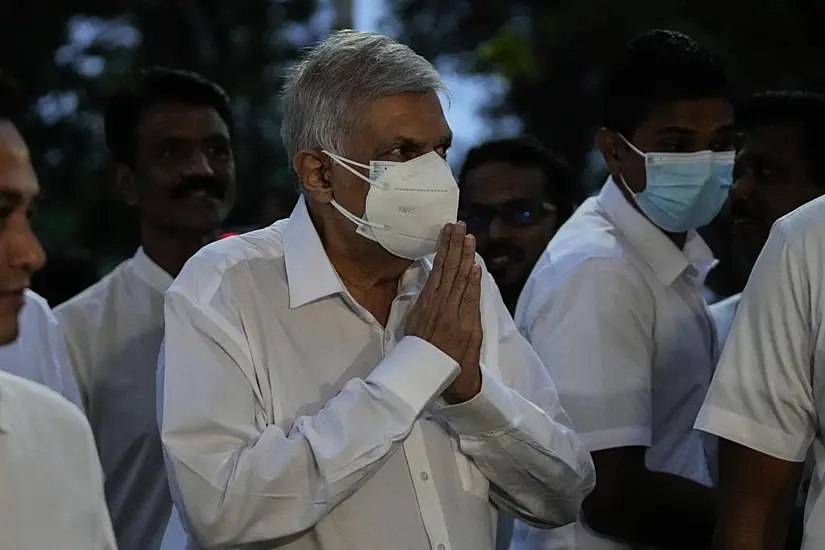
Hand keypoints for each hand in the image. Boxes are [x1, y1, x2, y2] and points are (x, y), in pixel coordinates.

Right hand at [406, 222, 482, 402]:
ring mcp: (451, 315)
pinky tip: (474, 266)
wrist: (431, 377)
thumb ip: (425, 303)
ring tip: (468, 237)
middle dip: (454, 246)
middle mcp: (437, 305)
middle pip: (447, 270)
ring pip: (458, 280)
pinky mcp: (463, 325)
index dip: (443, 249)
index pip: (436, 269)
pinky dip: (471, 282)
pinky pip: (468, 299)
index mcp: (425, 303)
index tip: (448, 232)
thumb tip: (432, 282)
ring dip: (464, 257)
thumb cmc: (424, 351)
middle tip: (459, 225)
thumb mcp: (415, 323)